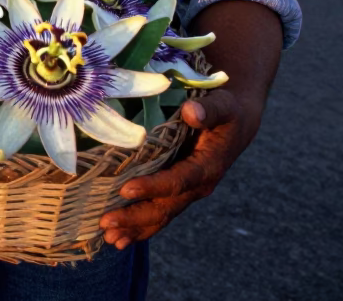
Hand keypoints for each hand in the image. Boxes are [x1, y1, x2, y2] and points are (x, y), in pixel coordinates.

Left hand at [99, 89, 261, 248]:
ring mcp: (188, 191)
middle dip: (135, 217)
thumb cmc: (228, 109)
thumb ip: (209, 110)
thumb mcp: (224, 105)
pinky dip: (140, 227)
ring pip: (161, 216)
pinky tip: (120, 238)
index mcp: (208, 166)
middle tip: (105, 222)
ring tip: (108, 238)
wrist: (238, 121)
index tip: (125, 189)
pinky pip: (160, 213)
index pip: (177, 181)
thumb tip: (192, 112)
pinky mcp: (179, 191)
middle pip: (165, 207)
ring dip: (134, 228)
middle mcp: (198, 185)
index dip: (152, 187)